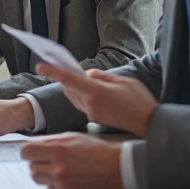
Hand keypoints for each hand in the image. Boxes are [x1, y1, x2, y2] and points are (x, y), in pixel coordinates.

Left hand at [20, 133, 122, 188]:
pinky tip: (66, 180)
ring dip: (44, 175)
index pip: (25, 152)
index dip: (28, 151)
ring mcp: (63, 184)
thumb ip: (51, 140)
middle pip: (31, 167)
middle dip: (38, 163)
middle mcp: (58, 168)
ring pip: (38, 180)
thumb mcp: (73, 137)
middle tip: (50, 160)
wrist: (118, 169)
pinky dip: (54, 186)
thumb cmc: (97, 151)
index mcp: (58, 150)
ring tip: (58, 170)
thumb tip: (33, 144)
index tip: (32, 152)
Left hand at [37, 65, 157, 136]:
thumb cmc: (140, 100)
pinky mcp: (93, 119)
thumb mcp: (124, 81)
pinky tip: (82, 88)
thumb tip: (88, 75)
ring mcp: (91, 113)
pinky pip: (80, 103)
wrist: (148, 124)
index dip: (54, 72)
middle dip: (62, 76)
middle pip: (69, 87)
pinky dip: (78, 94)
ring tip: (70, 74)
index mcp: (98, 92)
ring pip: (73, 96)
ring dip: (70, 85)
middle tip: (56, 65)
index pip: (70, 79)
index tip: (41, 66)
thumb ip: (103, 76)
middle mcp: (91, 104)